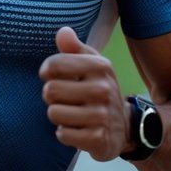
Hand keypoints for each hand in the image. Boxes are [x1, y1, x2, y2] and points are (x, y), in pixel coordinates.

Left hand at [39, 27, 131, 161]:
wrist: (124, 127)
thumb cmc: (99, 90)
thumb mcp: (92, 65)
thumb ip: (74, 48)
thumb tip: (63, 32)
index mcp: (100, 66)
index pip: (54, 65)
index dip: (46, 71)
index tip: (52, 76)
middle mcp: (103, 89)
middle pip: (50, 90)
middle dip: (52, 97)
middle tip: (66, 99)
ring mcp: (101, 115)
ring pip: (53, 113)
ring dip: (58, 116)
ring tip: (72, 114)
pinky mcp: (97, 138)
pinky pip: (62, 134)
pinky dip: (65, 133)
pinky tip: (78, 130)